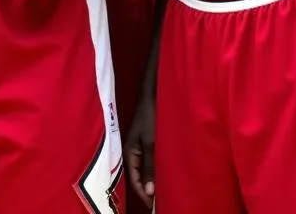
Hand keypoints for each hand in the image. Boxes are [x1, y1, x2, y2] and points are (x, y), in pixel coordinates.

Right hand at [126, 91, 155, 208]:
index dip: (144, 194)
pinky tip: (166, 173)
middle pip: (139, 175)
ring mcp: (141, 146)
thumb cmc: (151, 117)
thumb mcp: (151, 143)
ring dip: (154, 179)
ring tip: (166, 190)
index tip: (154, 206)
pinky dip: (157, 169)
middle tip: (162, 201)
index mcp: (129, 152)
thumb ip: (150, 168)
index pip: (134, 180)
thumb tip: (150, 193)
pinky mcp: (148, 142)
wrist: (154, 94)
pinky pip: (151, 161)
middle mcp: (133, 152)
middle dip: (149, 188)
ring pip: (146, 168)